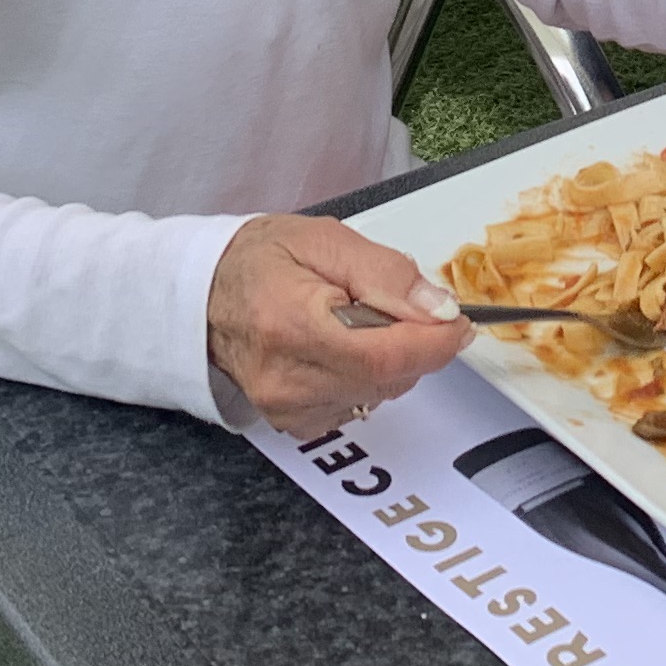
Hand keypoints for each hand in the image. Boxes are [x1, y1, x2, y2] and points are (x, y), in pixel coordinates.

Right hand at [204, 213, 470, 440]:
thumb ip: (386, 273)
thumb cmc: (261, 260)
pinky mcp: (294, 424)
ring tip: (359, 320)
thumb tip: (439, 310)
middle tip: (402, 305)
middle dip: (416, 344)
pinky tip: (343, 347)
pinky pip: (359, 405)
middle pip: (388, 379)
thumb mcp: (325, 240)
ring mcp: (288, 409)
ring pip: (380, 394)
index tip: (460, 321)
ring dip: (392, 359)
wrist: (204, 295)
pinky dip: (368, 376)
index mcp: (291, 325)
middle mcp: (287, 380)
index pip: (383, 356)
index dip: (434, 343)